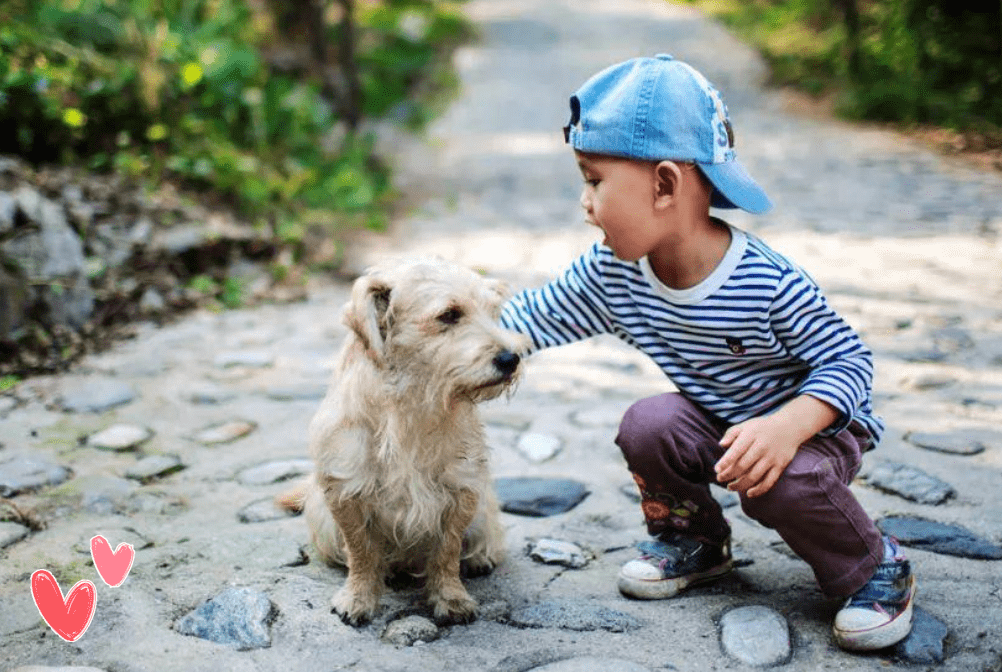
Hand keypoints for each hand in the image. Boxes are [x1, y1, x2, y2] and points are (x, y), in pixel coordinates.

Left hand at [715, 395, 839, 497]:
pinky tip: (749, 493)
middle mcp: (761, 447)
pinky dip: (759, 490)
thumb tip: (721, 444)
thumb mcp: (746, 425)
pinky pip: (769, 481)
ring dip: (740, 485)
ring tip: (730, 487)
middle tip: (719, 478)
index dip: (725, 462)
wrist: (789, 427)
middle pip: (743, 466)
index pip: (736, 451)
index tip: (717, 469)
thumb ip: (732, 433)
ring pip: (754, 476)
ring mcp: (772, 457)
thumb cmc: (762, 427)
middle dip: (729, 475)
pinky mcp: (780, 465)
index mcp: (751, 436)